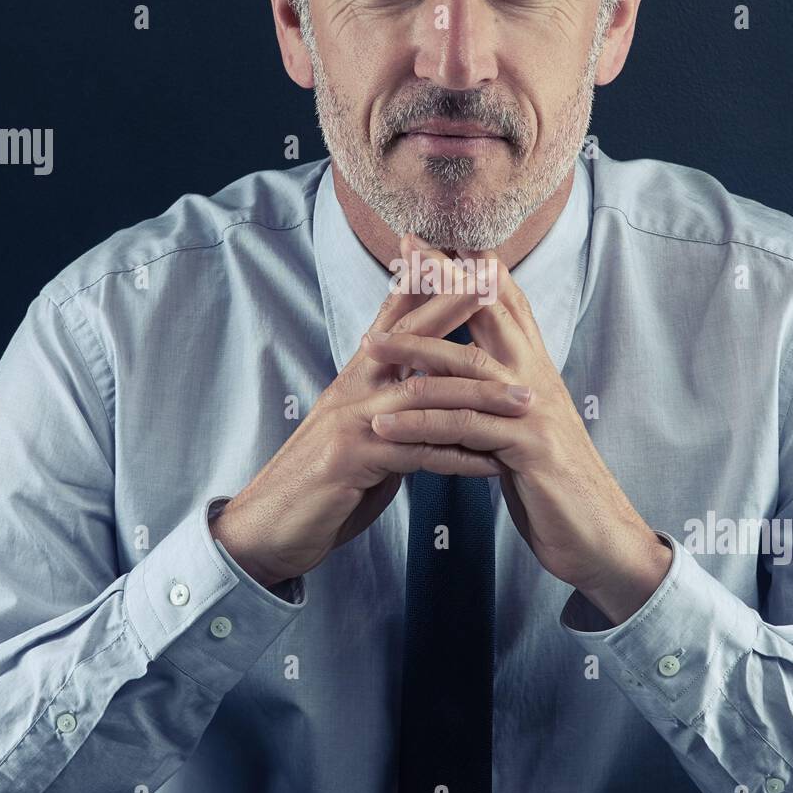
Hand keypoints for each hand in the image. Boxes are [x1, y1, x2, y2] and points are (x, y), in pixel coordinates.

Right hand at [210, 259, 529, 588]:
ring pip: (422, 396)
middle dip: (451, 310)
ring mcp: (349, 422)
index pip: (392, 323)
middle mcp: (351, 391)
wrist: (267, 531)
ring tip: (525, 399)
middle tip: (494, 288)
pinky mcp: (349, 460)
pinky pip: (416, 453)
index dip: (422, 289)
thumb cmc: (320, 486)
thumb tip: (428, 403)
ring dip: (478, 396)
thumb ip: (392, 415)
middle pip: (407, 339)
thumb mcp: (359, 439)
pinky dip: (459, 459)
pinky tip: (492, 464)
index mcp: (355, 382)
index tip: (459, 262)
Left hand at [362, 233, 671, 624]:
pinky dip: (423, 425)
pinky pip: (466, 428)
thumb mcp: (521, 429)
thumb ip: (495, 395)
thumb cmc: (553, 485)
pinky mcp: (529, 450)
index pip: (503, 305)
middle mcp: (536, 380)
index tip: (430, 241)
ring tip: (368, 347)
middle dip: (446, 279)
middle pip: (490, 313)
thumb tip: (459, 372)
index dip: (469, 269)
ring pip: (469, 368)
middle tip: (405, 249)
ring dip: (416, 352)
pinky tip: (386, 426)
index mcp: (533, 372)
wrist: (599, 537)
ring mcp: (534, 412)